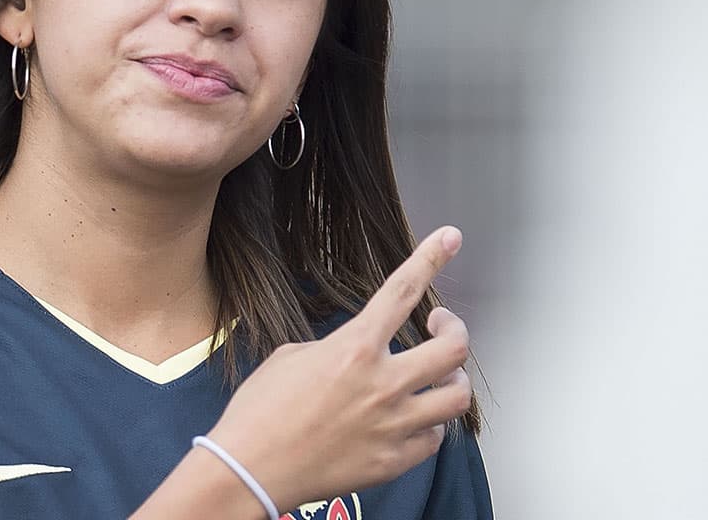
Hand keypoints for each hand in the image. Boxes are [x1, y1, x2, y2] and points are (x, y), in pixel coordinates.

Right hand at [204, 226, 471, 513]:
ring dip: (451, 380)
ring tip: (437, 376)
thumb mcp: (290, 357)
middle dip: (454, 329)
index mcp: (354, 348)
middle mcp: (382, 383)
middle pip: (453, 348)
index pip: (403, 290)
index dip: (431, 257)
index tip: (449, 238)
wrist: (250, 470)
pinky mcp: (393, 461)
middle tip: (441, 326)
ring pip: (456, 396)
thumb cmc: (260, 412)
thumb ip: (335, 347)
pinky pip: (434, 438)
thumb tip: (355, 353)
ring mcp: (393, 425)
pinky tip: (412, 419)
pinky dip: (429, 425)